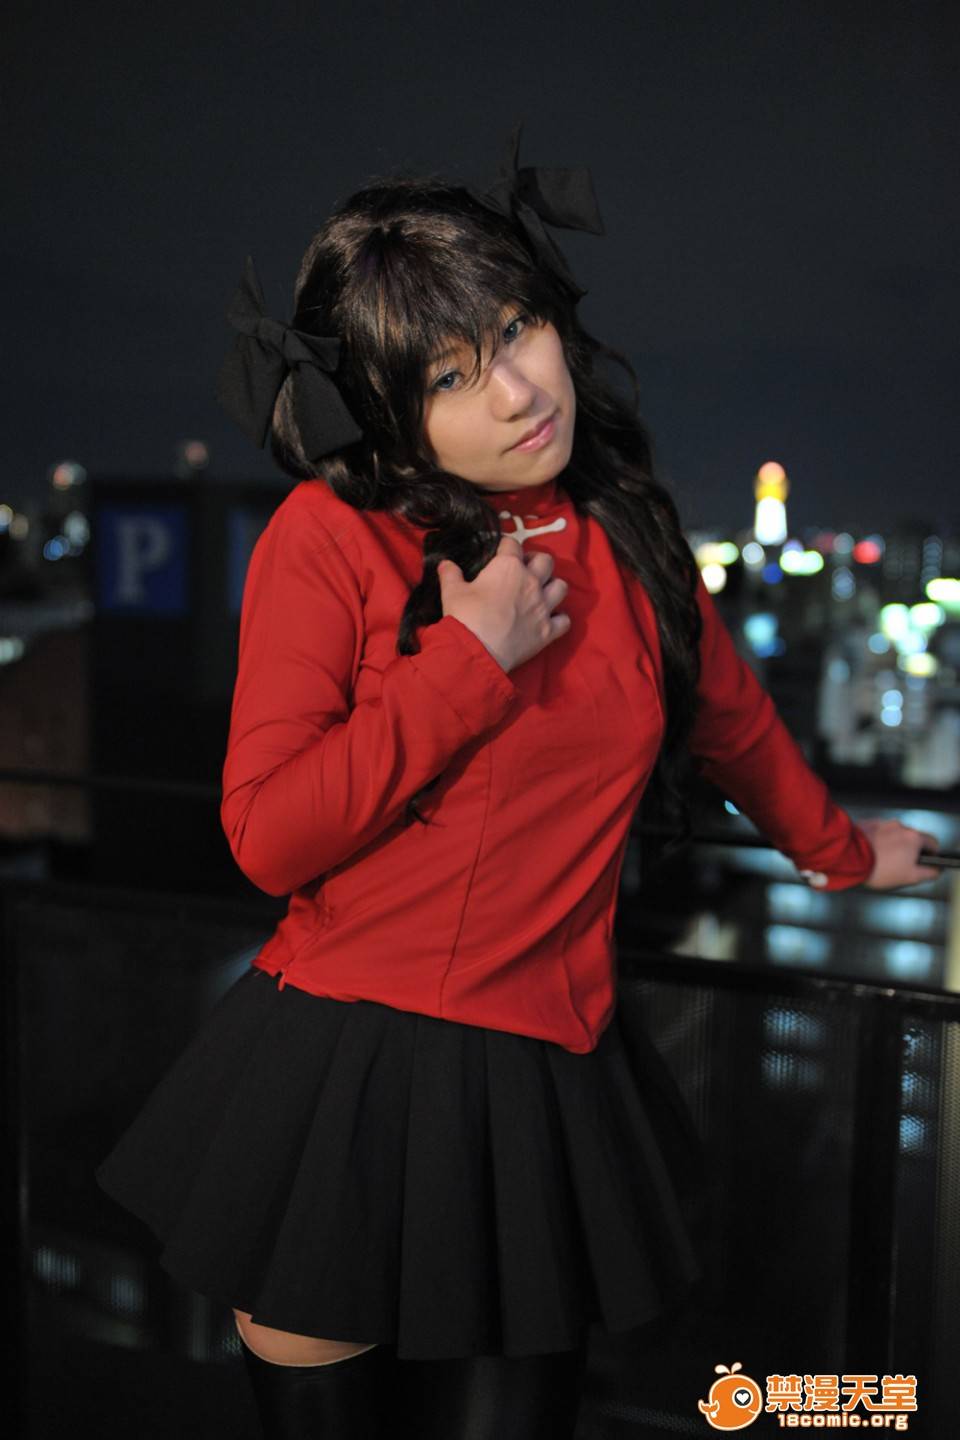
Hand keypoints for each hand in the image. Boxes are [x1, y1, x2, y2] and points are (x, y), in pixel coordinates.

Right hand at [438, 535, 570, 672]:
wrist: (478, 651)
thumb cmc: (465, 617)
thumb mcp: (452, 592)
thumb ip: (450, 575)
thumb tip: (445, 563)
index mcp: (509, 567)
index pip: (513, 545)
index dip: (506, 546)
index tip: (501, 550)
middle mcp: (531, 582)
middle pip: (546, 561)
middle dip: (537, 561)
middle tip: (526, 569)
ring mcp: (543, 607)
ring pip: (562, 587)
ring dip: (553, 587)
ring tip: (541, 592)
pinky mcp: (548, 631)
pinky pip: (565, 620)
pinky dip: (559, 619)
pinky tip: (550, 620)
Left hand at [857, 817, 941, 889]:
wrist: (848, 857)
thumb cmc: (878, 868)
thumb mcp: (910, 877)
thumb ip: (928, 873)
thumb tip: (936, 870)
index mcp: (914, 838)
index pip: (933, 843)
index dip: (931, 855)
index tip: (925, 862)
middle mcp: (900, 826)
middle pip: (912, 839)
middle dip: (908, 852)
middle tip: (898, 866)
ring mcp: (882, 823)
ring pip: (894, 836)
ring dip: (892, 846)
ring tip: (880, 861)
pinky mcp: (867, 824)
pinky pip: (878, 833)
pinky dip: (877, 842)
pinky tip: (870, 853)